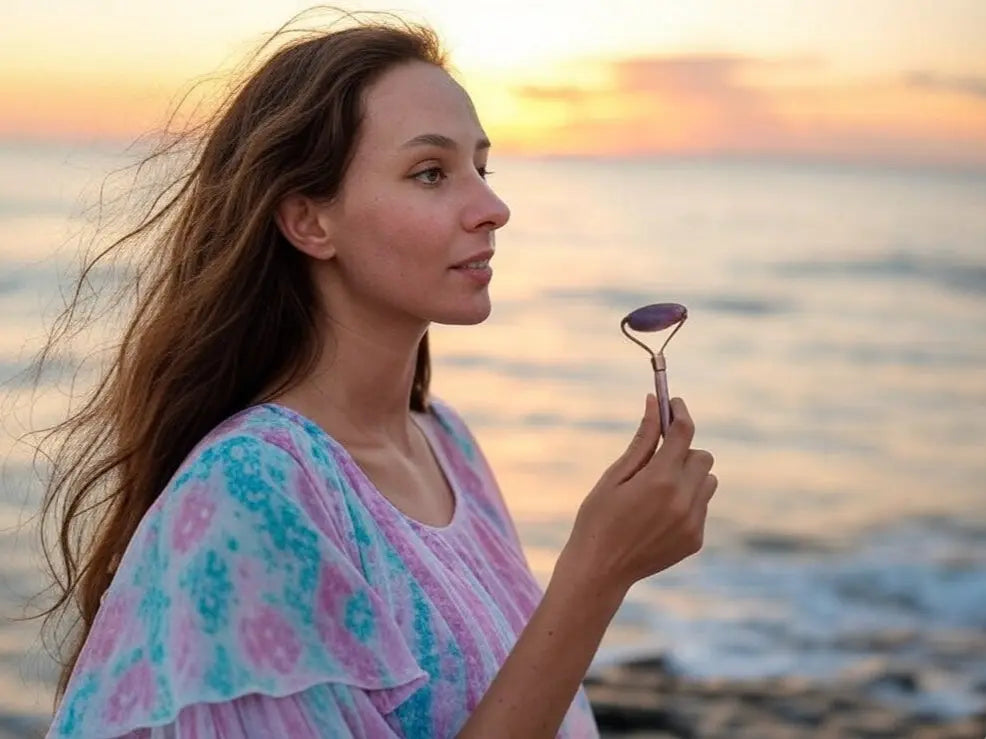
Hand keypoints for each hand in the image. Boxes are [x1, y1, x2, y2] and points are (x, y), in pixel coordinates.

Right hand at [558, 394, 716, 595]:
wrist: (599, 571)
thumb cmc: (598, 518)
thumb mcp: (615, 475)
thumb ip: (642, 440)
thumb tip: (654, 403)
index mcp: (659, 479)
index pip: (684, 432)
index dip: (679, 412)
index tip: (672, 403)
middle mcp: (682, 500)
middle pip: (703, 456)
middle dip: (684, 451)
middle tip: (658, 458)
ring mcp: (692, 522)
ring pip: (707, 482)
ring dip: (689, 477)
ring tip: (658, 490)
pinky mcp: (695, 540)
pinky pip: (701, 507)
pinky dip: (687, 502)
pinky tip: (657, 515)